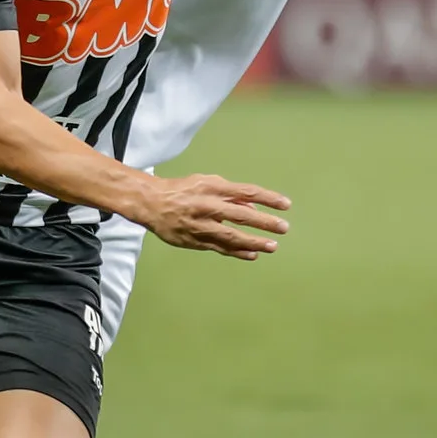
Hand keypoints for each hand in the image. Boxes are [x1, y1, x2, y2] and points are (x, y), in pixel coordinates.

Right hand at [128, 173, 290, 259]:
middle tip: (283, 228)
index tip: (285, 204)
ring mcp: (199, 226)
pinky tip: (252, 254)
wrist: (151, 204)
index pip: (245, 191)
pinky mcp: (194, 240)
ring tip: (272, 246)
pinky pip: (219, 248)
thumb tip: (253, 205)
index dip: (267, 198)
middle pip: (240, 215)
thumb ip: (230, 194)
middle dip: (264, 222)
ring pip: (231, 236)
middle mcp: (206, 206)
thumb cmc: (181, 191)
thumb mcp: (206, 183)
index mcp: (210, 188)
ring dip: (253, 242)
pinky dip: (237, 252)